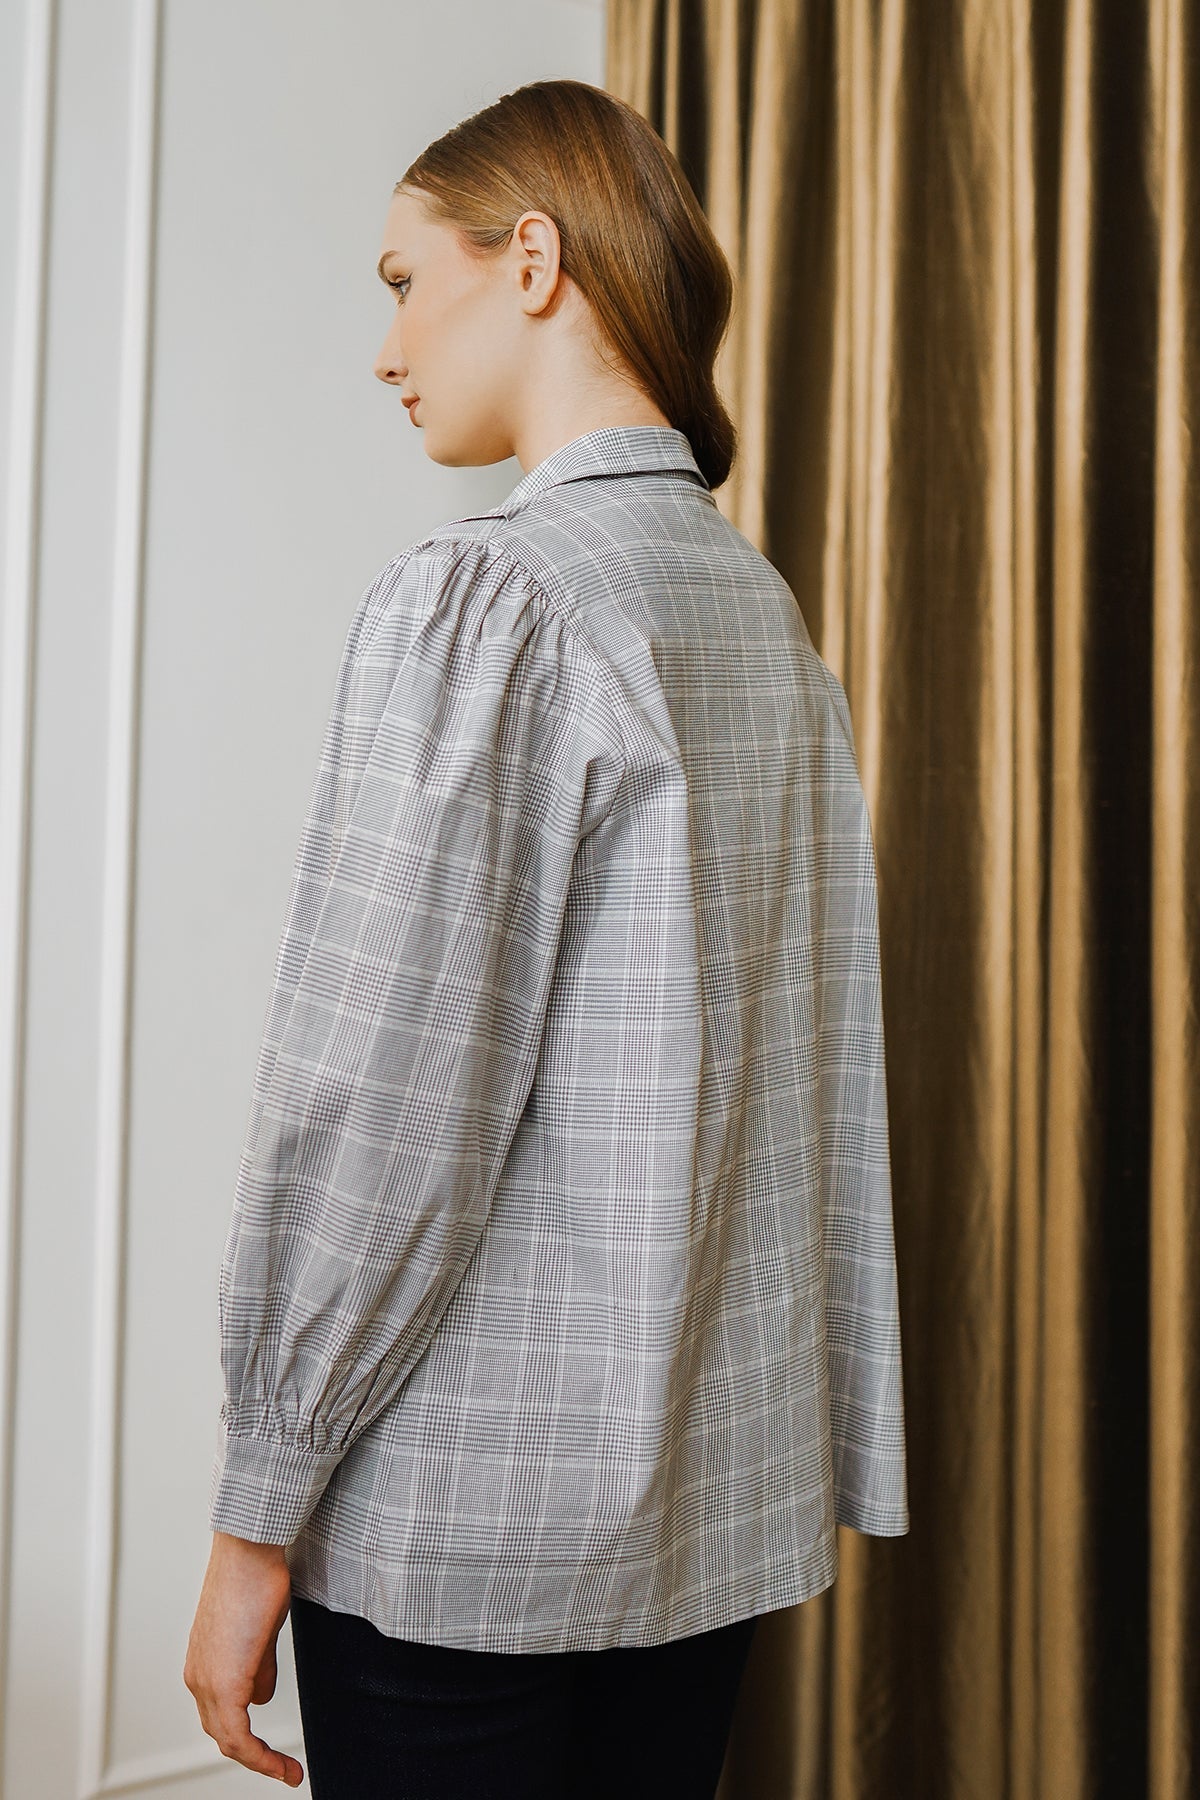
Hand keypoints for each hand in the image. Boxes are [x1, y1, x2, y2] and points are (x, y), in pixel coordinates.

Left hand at [184, 1531, 304, 1786]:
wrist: (249, 1554)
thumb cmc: (255, 1579)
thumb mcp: (259, 1633)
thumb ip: (258, 1667)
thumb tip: (261, 1694)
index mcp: (204, 1665)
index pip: (221, 1716)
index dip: (247, 1741)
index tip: (274, 1754)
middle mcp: (198, 1678)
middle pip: (222, 1734)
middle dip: (255, 1756)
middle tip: (284, 1769)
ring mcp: (207, 1681)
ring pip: (228, 1739)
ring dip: (259, 1759)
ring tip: (287, 1770)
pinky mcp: (224, 1683)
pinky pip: (237, 1736)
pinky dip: (259, 1756)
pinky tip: (279, 1764)